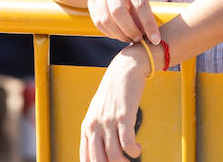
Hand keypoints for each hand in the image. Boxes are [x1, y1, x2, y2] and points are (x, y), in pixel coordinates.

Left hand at [79, 43, 148, 161]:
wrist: (124, 70)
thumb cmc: (113, 92)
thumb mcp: (98, 112)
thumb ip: (96, 132)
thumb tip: (103, 155)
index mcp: (86, 127)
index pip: (85, 158)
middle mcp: (94, 126)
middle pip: (99, 161)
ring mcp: (108, 121)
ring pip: (114, 155)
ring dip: (125, 161)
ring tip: (131, 157)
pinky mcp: (124, 116)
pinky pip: (128, 143)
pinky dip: (134, 151)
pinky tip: (137, 149)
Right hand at [87, 0, 160, 44]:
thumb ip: (143, 5)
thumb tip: (147, 30)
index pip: (140, 4)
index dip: (148, 24)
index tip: (155, 39)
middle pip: (119, 12)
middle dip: (131, 30)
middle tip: (139, 38)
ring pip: (106, 19)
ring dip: (119, 34)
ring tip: (129, 38)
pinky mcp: (90, 0)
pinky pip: (97, 21)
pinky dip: (109, 32)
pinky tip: (118, 34)